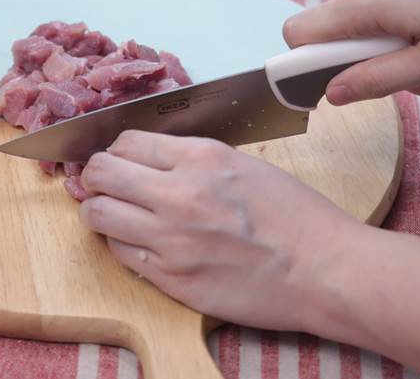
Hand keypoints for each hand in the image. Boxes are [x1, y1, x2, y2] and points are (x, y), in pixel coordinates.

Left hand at [77, 130, 359, 329]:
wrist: (324, 270)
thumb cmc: (297, 217)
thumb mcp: (244, 164)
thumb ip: (193, 160)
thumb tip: (150, 159)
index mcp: (201, 158)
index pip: (126, 141)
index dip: (116, 150)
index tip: (119, 160)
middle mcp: (179, 194)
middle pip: (100, 173)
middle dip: (95, 176)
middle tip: (103, 184)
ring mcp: (171, 239)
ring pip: (98, 214)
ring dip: (98, 211)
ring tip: (113, 213)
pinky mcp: (171, 278)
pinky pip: (120, 253)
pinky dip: (120, 244)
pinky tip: (138, 242)